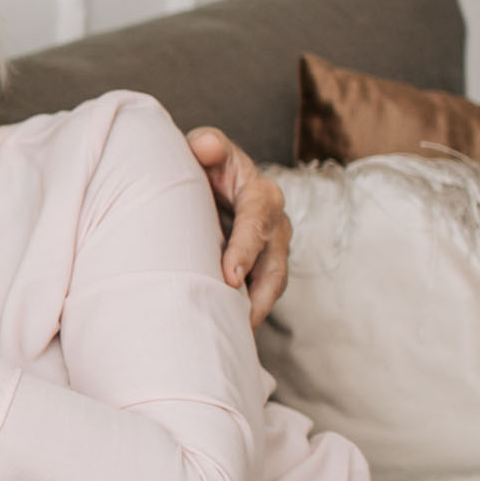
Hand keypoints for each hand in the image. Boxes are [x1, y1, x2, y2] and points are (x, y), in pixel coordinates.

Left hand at [185, 127, 291, 327]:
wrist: (211, 180)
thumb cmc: (205, 163)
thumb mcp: (205, 147)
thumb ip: (206, 145)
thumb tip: (206, 146)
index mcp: (261, 193)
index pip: (257, 221)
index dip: (245, 248)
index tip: (230, 275)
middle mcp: (274, 223)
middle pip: (274, 262)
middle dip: (259, 292)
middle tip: (239, 318)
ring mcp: (272, 249)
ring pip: (272, 284)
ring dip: (257, 310)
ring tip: (237, 336)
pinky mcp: (262, 268)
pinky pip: (260, 294)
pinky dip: (249, 314)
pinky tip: (230, 334)